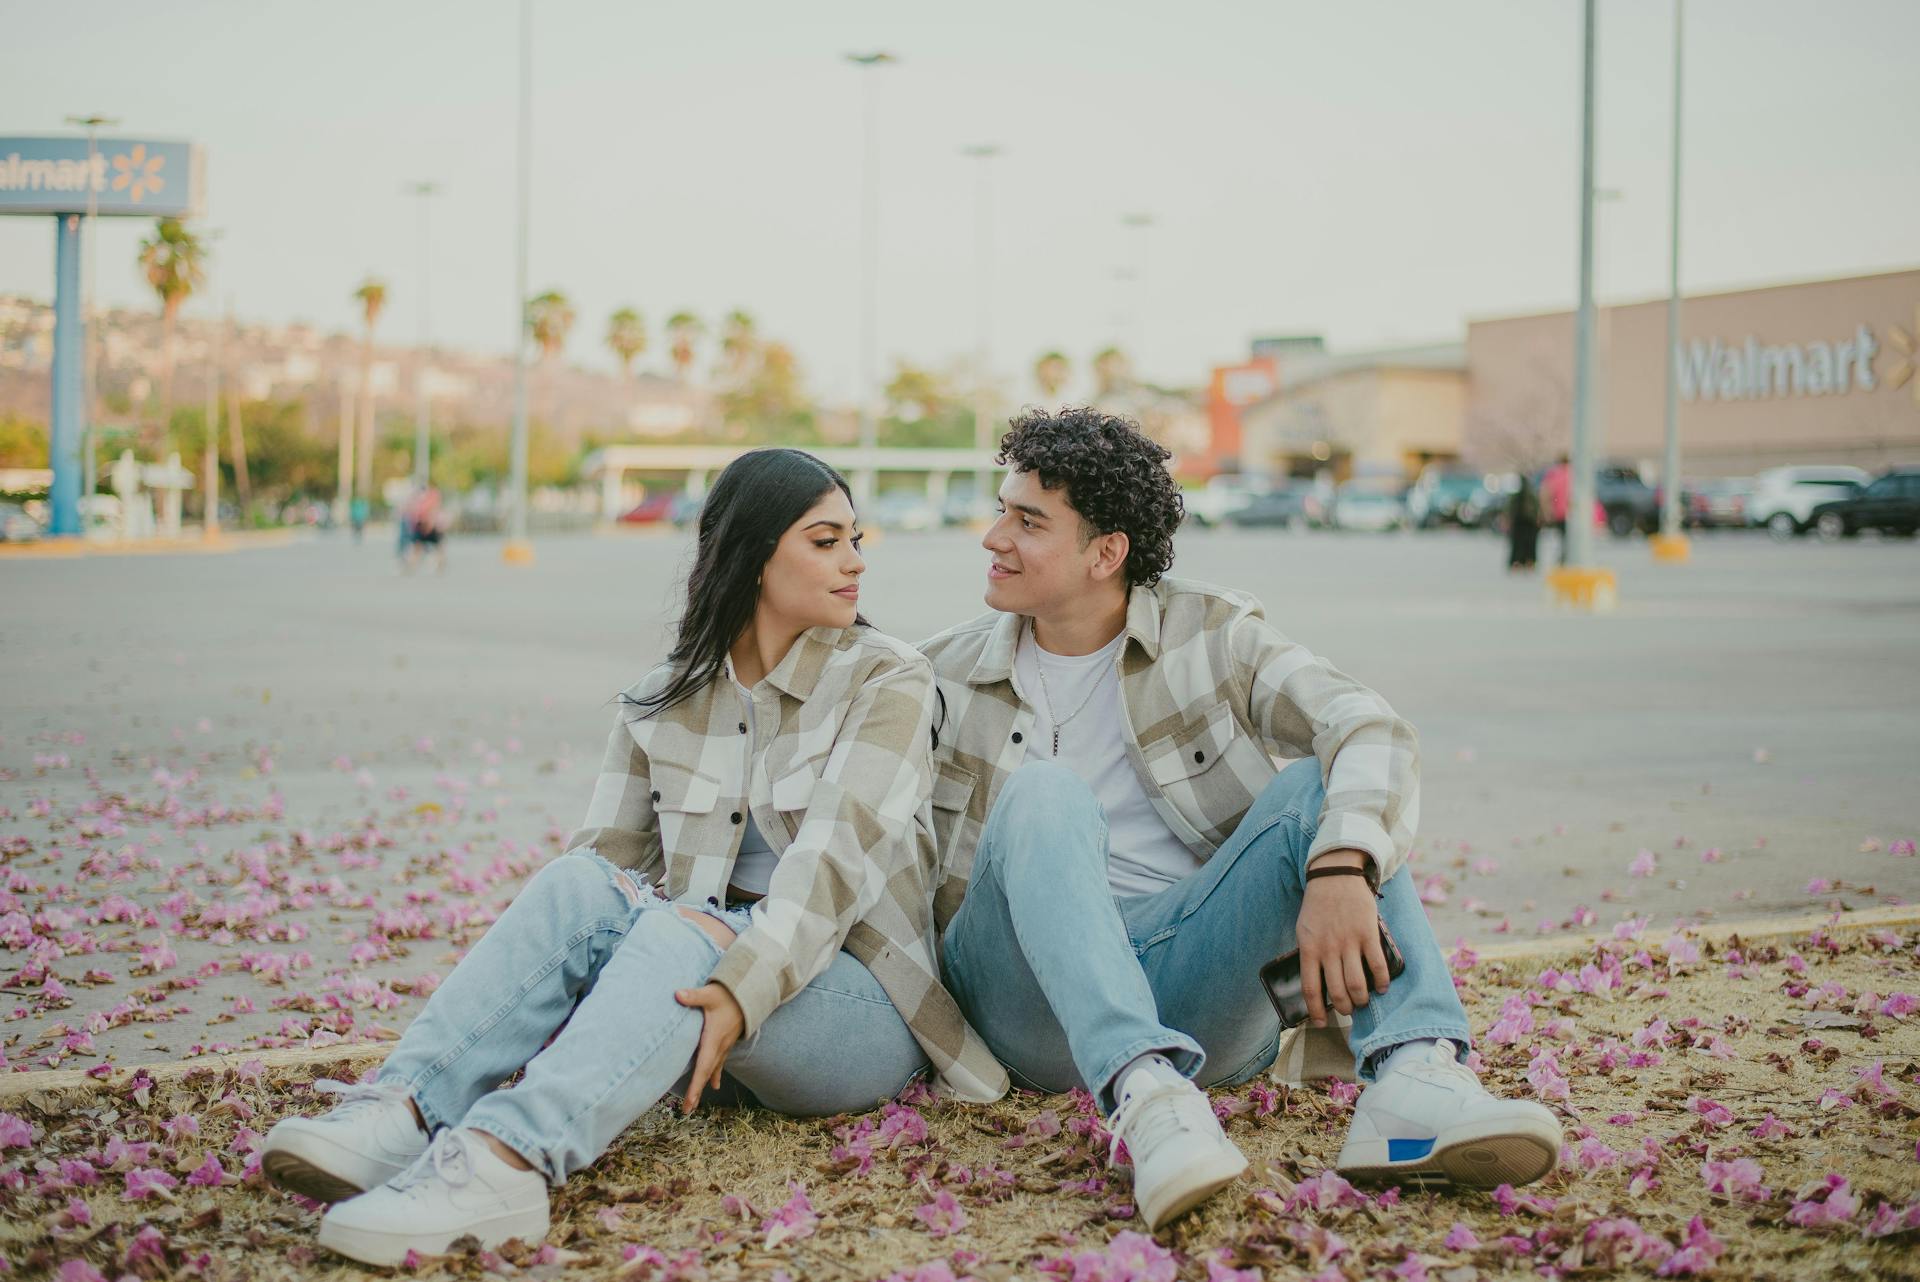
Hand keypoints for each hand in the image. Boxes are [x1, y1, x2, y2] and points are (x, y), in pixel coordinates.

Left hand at [674, 981, 744, 1112]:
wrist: (750, 993)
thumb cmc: (728, 994)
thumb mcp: (710, 994)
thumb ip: (694, 996)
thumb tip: (677, 994)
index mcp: (713, 1038)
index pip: (703, 1067)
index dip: (696, 1086)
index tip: (690, 1102)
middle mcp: (720, 1046)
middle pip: (706, 1073)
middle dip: (697, 1092)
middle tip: (687, 1110)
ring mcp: (725, 1045)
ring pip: (713, 1069)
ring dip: (704, 1085)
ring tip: (695, 1102)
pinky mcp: (727, 1042)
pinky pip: (720, 1062)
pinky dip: (714, 1074)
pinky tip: (715, 1084)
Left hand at [1296, 850, 1389, 1027]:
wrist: (1335, 876)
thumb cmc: (1318, 906)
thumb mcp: (1304, 930)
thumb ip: (1310, 954)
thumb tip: (1317, 982)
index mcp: (1309, 948)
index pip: (1311, 989)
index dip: (1317, 1011)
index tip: (1321, 1023)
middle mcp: (1328, 948)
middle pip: (1337, 992)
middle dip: (1344, 1008)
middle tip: (1348, 1010)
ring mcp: (1349, 942)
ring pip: (1357, 984)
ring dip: (1362, 999)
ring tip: (1363, 1001)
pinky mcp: (1368, 934)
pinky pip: (1377, 966)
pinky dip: (1381, 982)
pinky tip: (1382, 987)